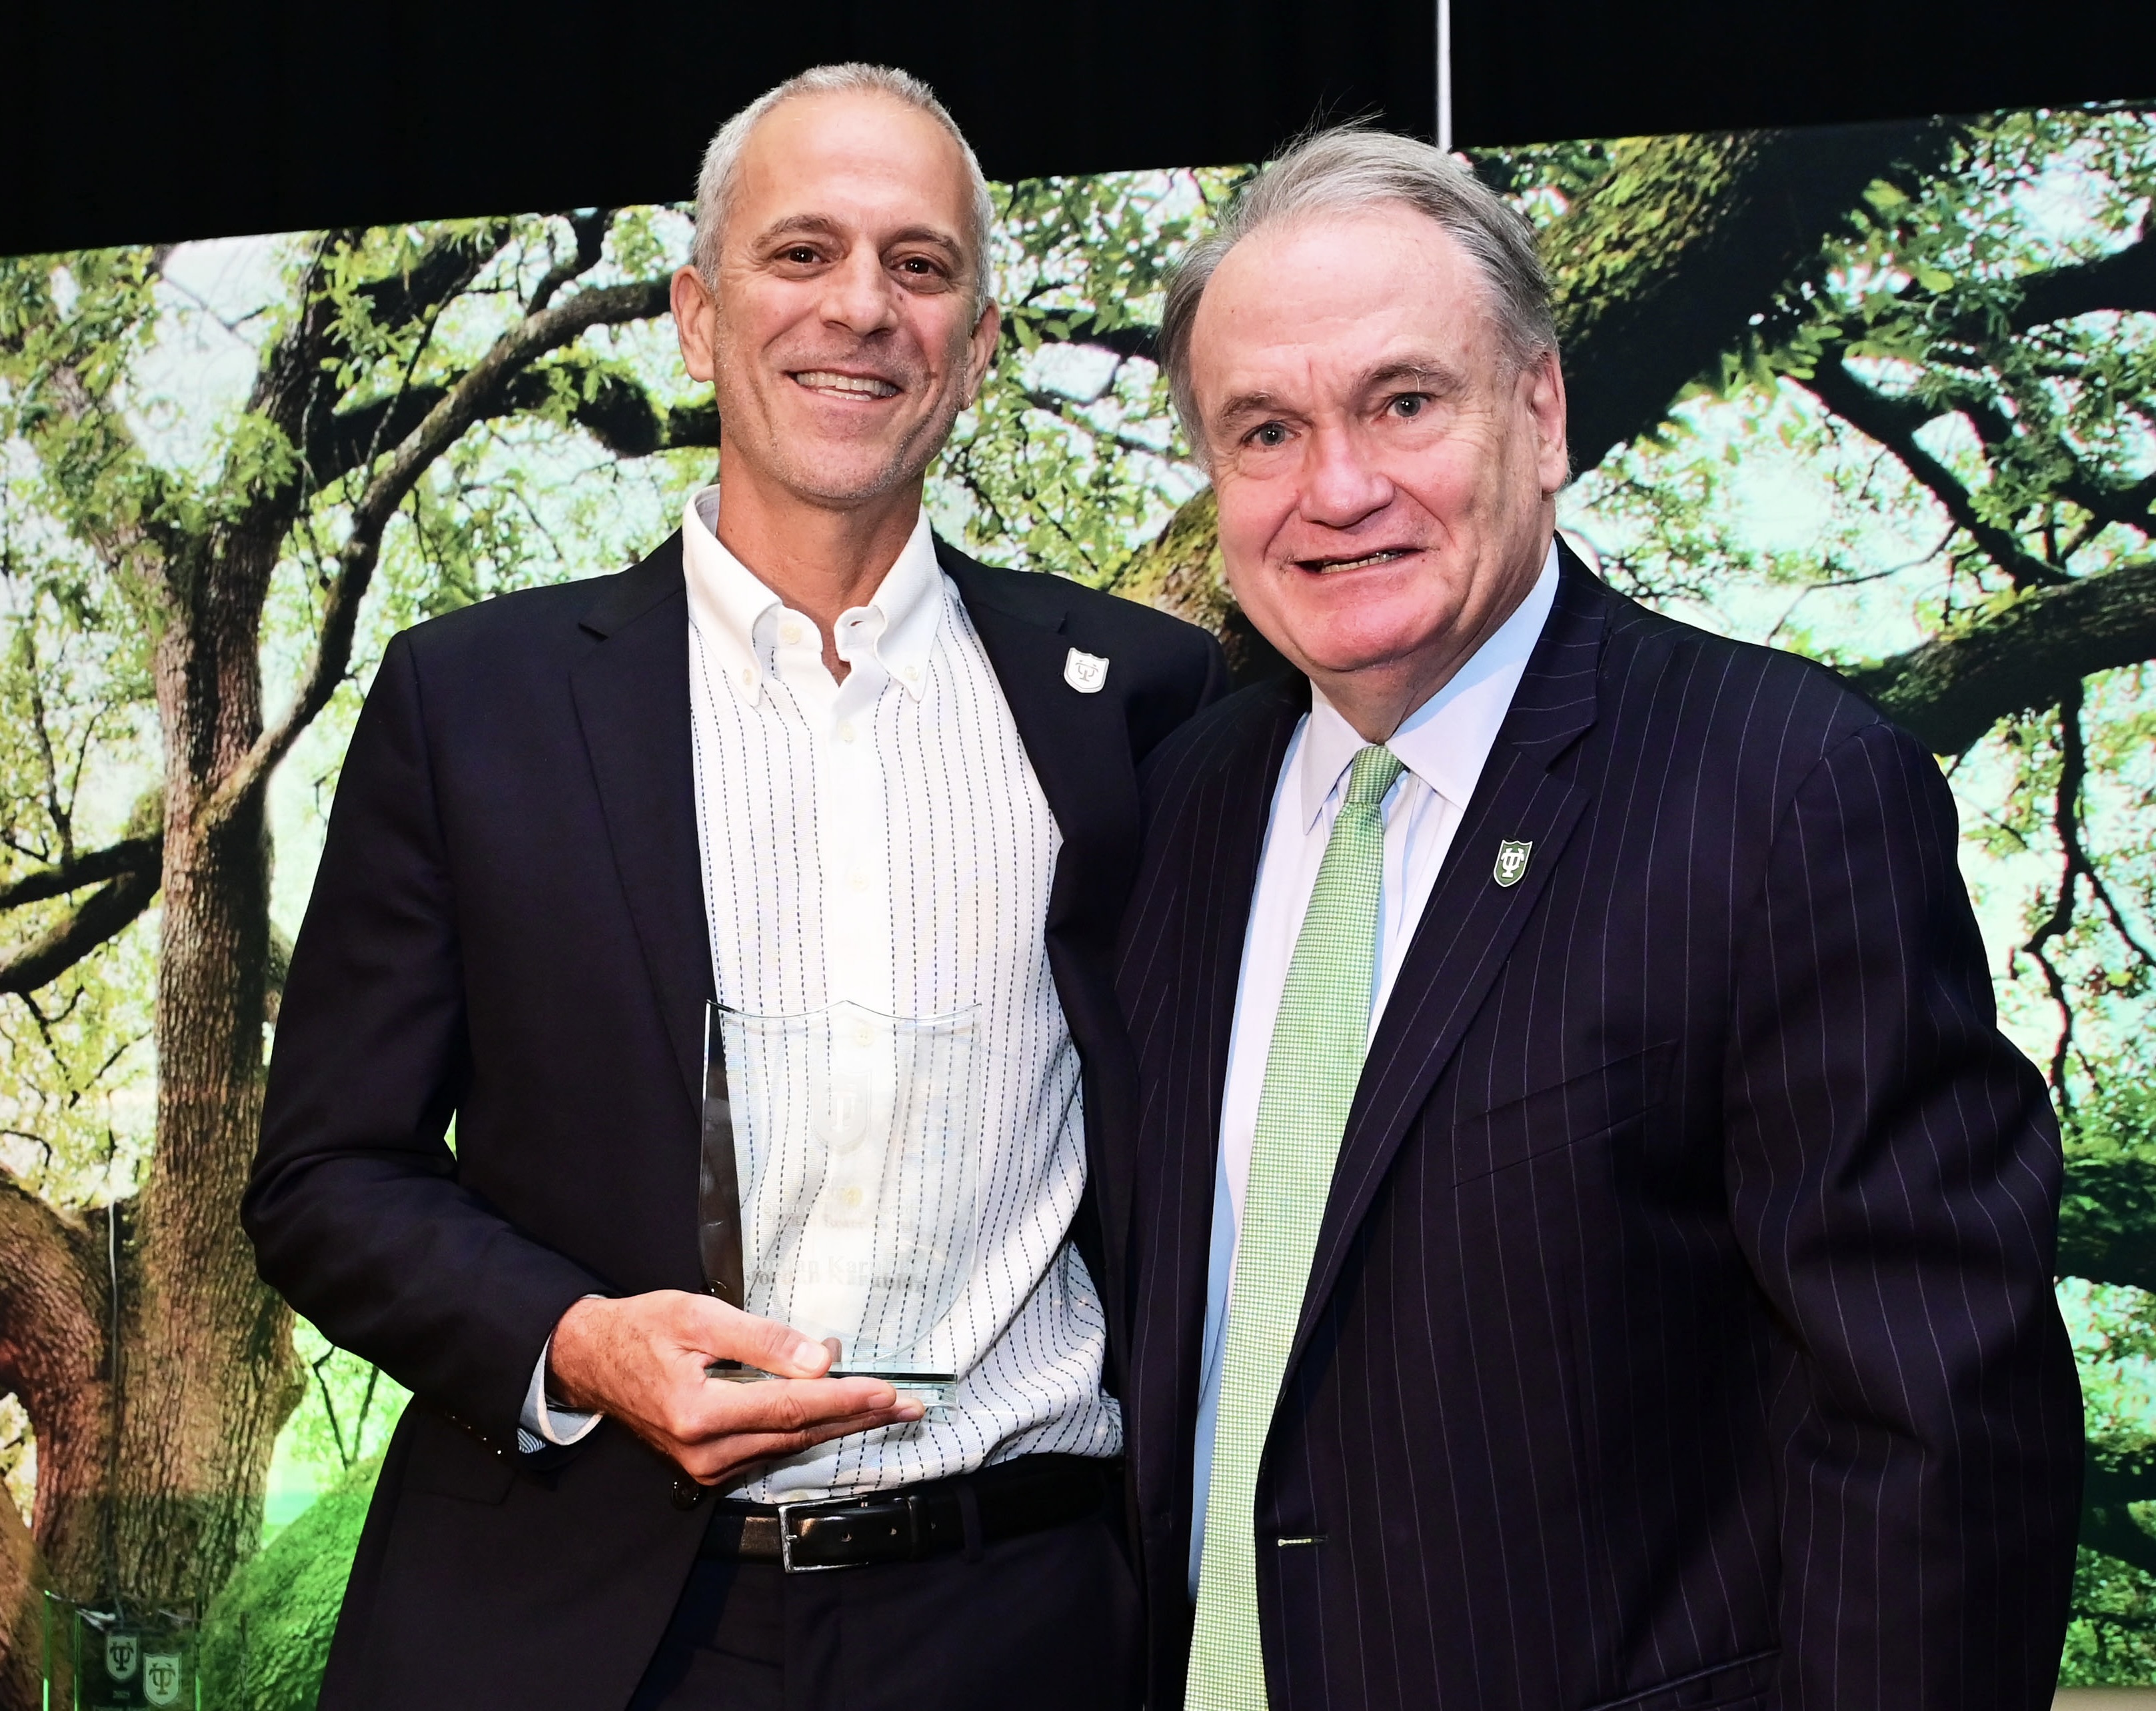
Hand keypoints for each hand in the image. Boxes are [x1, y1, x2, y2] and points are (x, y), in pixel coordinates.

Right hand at [546, 1291, 923, 1484]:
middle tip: (908, 1406)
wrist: (590, 1361)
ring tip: (882, 1402)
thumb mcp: (699, 1316)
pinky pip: (770, 1447)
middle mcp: (704, 1451)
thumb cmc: (641, 1330)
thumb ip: (761, 1339)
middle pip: (799, 1432)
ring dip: (837, 1421)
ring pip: (789, 1443)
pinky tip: (833, 1409)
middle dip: (857, 1416)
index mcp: (699, 1414)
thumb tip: (817, 1360)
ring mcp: (705, 1465)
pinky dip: (805, 1426)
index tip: (887, 1392)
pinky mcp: (708, 1465)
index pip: (791, 1407)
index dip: (844, 1399)